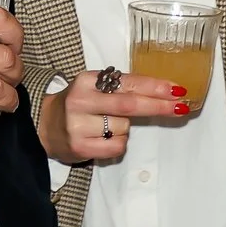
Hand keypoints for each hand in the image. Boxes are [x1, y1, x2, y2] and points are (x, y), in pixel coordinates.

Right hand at [37, 69, 185, 164]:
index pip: (128, 82)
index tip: (177, 89)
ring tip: (105, 125)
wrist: (44, 126)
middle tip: (180, 107)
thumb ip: (123, 88)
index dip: (155, 86)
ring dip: (125, 128)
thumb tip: (165, 92)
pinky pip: (117, 146)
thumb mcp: (95, 88)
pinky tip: (103, 139)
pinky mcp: (80, 146)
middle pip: (130, 104)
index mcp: (87, 80)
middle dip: (158, 106)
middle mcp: (82, 100)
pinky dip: (118, 144)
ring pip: (124, 128)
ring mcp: (79, 125)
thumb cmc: (80, 105)